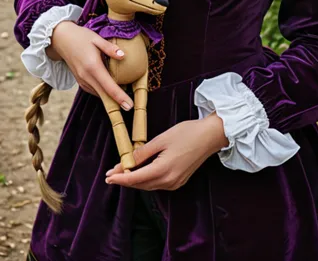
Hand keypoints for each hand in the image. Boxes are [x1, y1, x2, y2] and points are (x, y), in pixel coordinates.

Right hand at [47, 20, 133, 110]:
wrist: (61, 39)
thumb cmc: (81, 37)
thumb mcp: (96, 38)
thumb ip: (110, 48)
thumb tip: (123, 56)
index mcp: (92, 67)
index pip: (108, 86)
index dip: (120, 97)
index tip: (130, 105)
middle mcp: (86, 76)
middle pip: (103, 95)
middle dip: (117, 103)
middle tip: (130, 107)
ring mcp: (81, 80)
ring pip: (98, 94)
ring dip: (109, 98)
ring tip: (123, 99)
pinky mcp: (79, 81)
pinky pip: (93, 90)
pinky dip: (102, 92)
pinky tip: (110, 90)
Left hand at [105, 113, 228, 190]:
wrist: (210, 136)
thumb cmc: (187, 133)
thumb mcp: (162, 139)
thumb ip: (143, 152)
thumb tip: (127, 161)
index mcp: (163, 170)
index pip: (135, 178)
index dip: (120, 178)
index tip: (107, 177)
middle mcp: (169, 181)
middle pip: (141, 184)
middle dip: (125, 179)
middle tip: (110, 174)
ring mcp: (175, 183)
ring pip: (148, 185)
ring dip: (135, 180)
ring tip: (122, 172)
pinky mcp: (179, 181)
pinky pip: (157, 183)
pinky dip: (146, 179)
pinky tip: (140, 172)